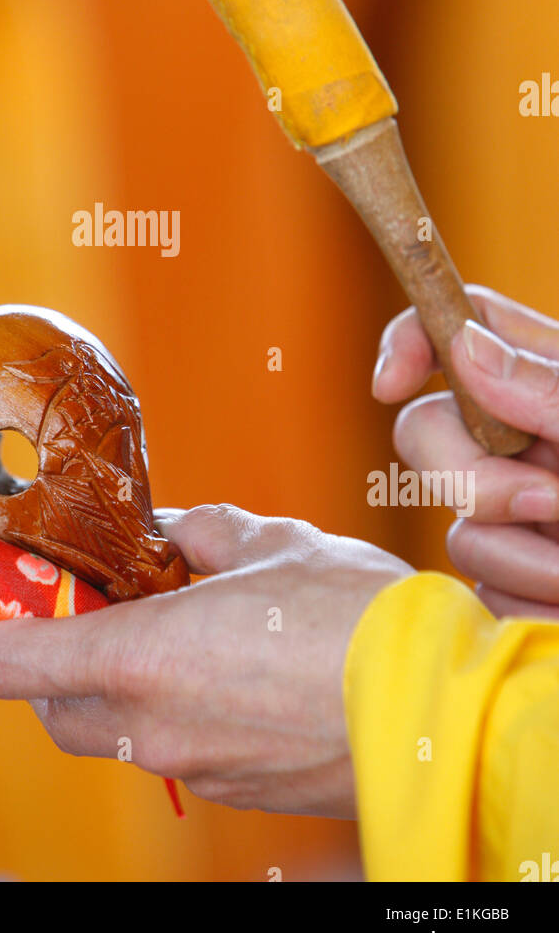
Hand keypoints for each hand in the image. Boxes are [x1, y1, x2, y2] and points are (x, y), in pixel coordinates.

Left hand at [0, 505, 410, 815]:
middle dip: (47, 660)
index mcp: (141, 659)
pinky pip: (172, 753)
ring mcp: (194, 769)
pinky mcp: (236, 791)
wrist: (439, 708)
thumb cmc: (350, 613)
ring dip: (107, 689)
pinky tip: (215, 671)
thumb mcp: (267, 542)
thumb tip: (168, 532)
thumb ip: (198, 535)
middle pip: (52, 708)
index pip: (6, 666)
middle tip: (74, 608)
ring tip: (154, 633)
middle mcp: (151, 728)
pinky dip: (166, 713)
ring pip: (112, 737)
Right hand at [373, 285, 558, 618]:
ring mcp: (517, 516)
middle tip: (556, 505)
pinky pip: (479, 594)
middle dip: (472, 477)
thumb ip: (549, 392)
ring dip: (525, 558)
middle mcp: (526, 443)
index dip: (411, 342)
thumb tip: (463, 345)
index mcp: (553, 382)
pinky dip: (528, 605)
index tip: (389, 383)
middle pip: (425, 432)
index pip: (460, 326)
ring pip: (457, 529)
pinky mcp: (516, 585)